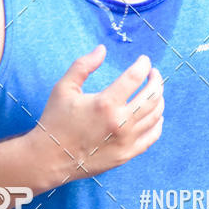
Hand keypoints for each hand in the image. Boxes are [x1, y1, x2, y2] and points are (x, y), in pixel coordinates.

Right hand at [31, 45, 163, 181]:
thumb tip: (102, 49)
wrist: (49, 158)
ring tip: (154, 91)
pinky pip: (151, 137)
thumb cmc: (55, 120)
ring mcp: (126, 140)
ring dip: (159, 99)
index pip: (135, 77)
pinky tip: (156, 115)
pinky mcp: (126, 154)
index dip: (143, 65)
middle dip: (156, 80)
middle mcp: (120, 122)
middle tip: (153, 73)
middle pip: (151, 96)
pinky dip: (157, 123)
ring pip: (155, 115)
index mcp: (105, 103)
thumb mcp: (63, 88)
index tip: (143, 60)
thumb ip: (83, 65)